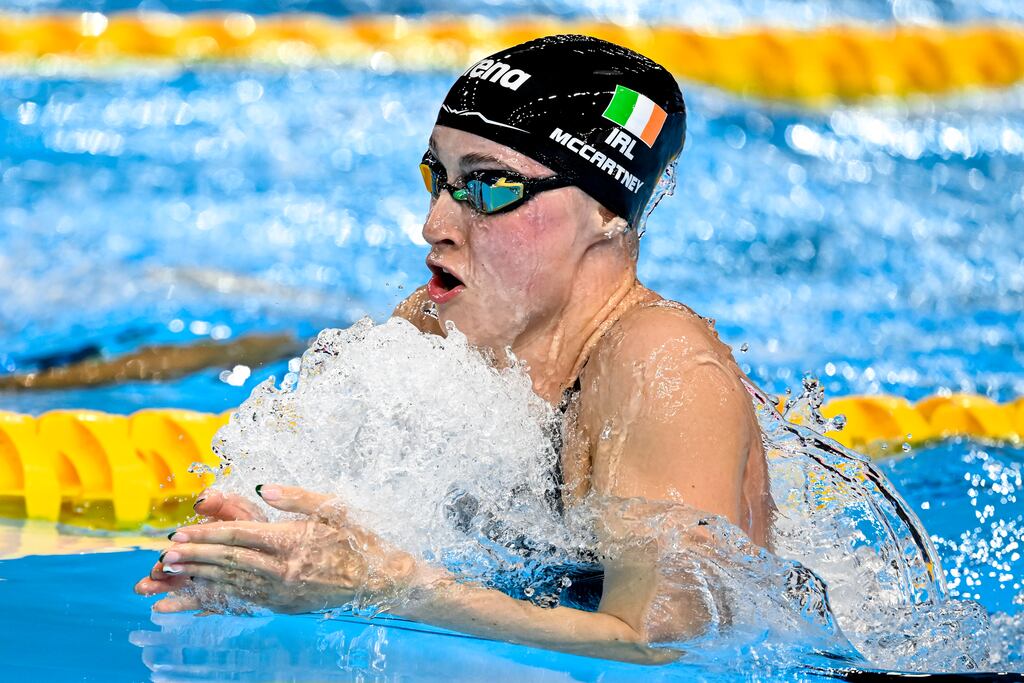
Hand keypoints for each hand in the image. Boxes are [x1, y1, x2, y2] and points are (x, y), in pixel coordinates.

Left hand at [145, 485, 418, 614]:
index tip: (180, 533)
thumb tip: (264, 487)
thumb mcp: (333, 508)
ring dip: (198, 577)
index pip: (240, 536)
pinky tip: (199, 590)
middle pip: (229, 561)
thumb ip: (297, 497)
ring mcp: (282, 591)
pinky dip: (217, 594)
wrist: (379, 580)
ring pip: (232, 582)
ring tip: (171, 573)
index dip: (207, 535)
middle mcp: (284, 570)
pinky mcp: (283, 604)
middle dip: (194, 557)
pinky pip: (244, 598)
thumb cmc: (358, 538)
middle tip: (165, 553)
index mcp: (294, 541)